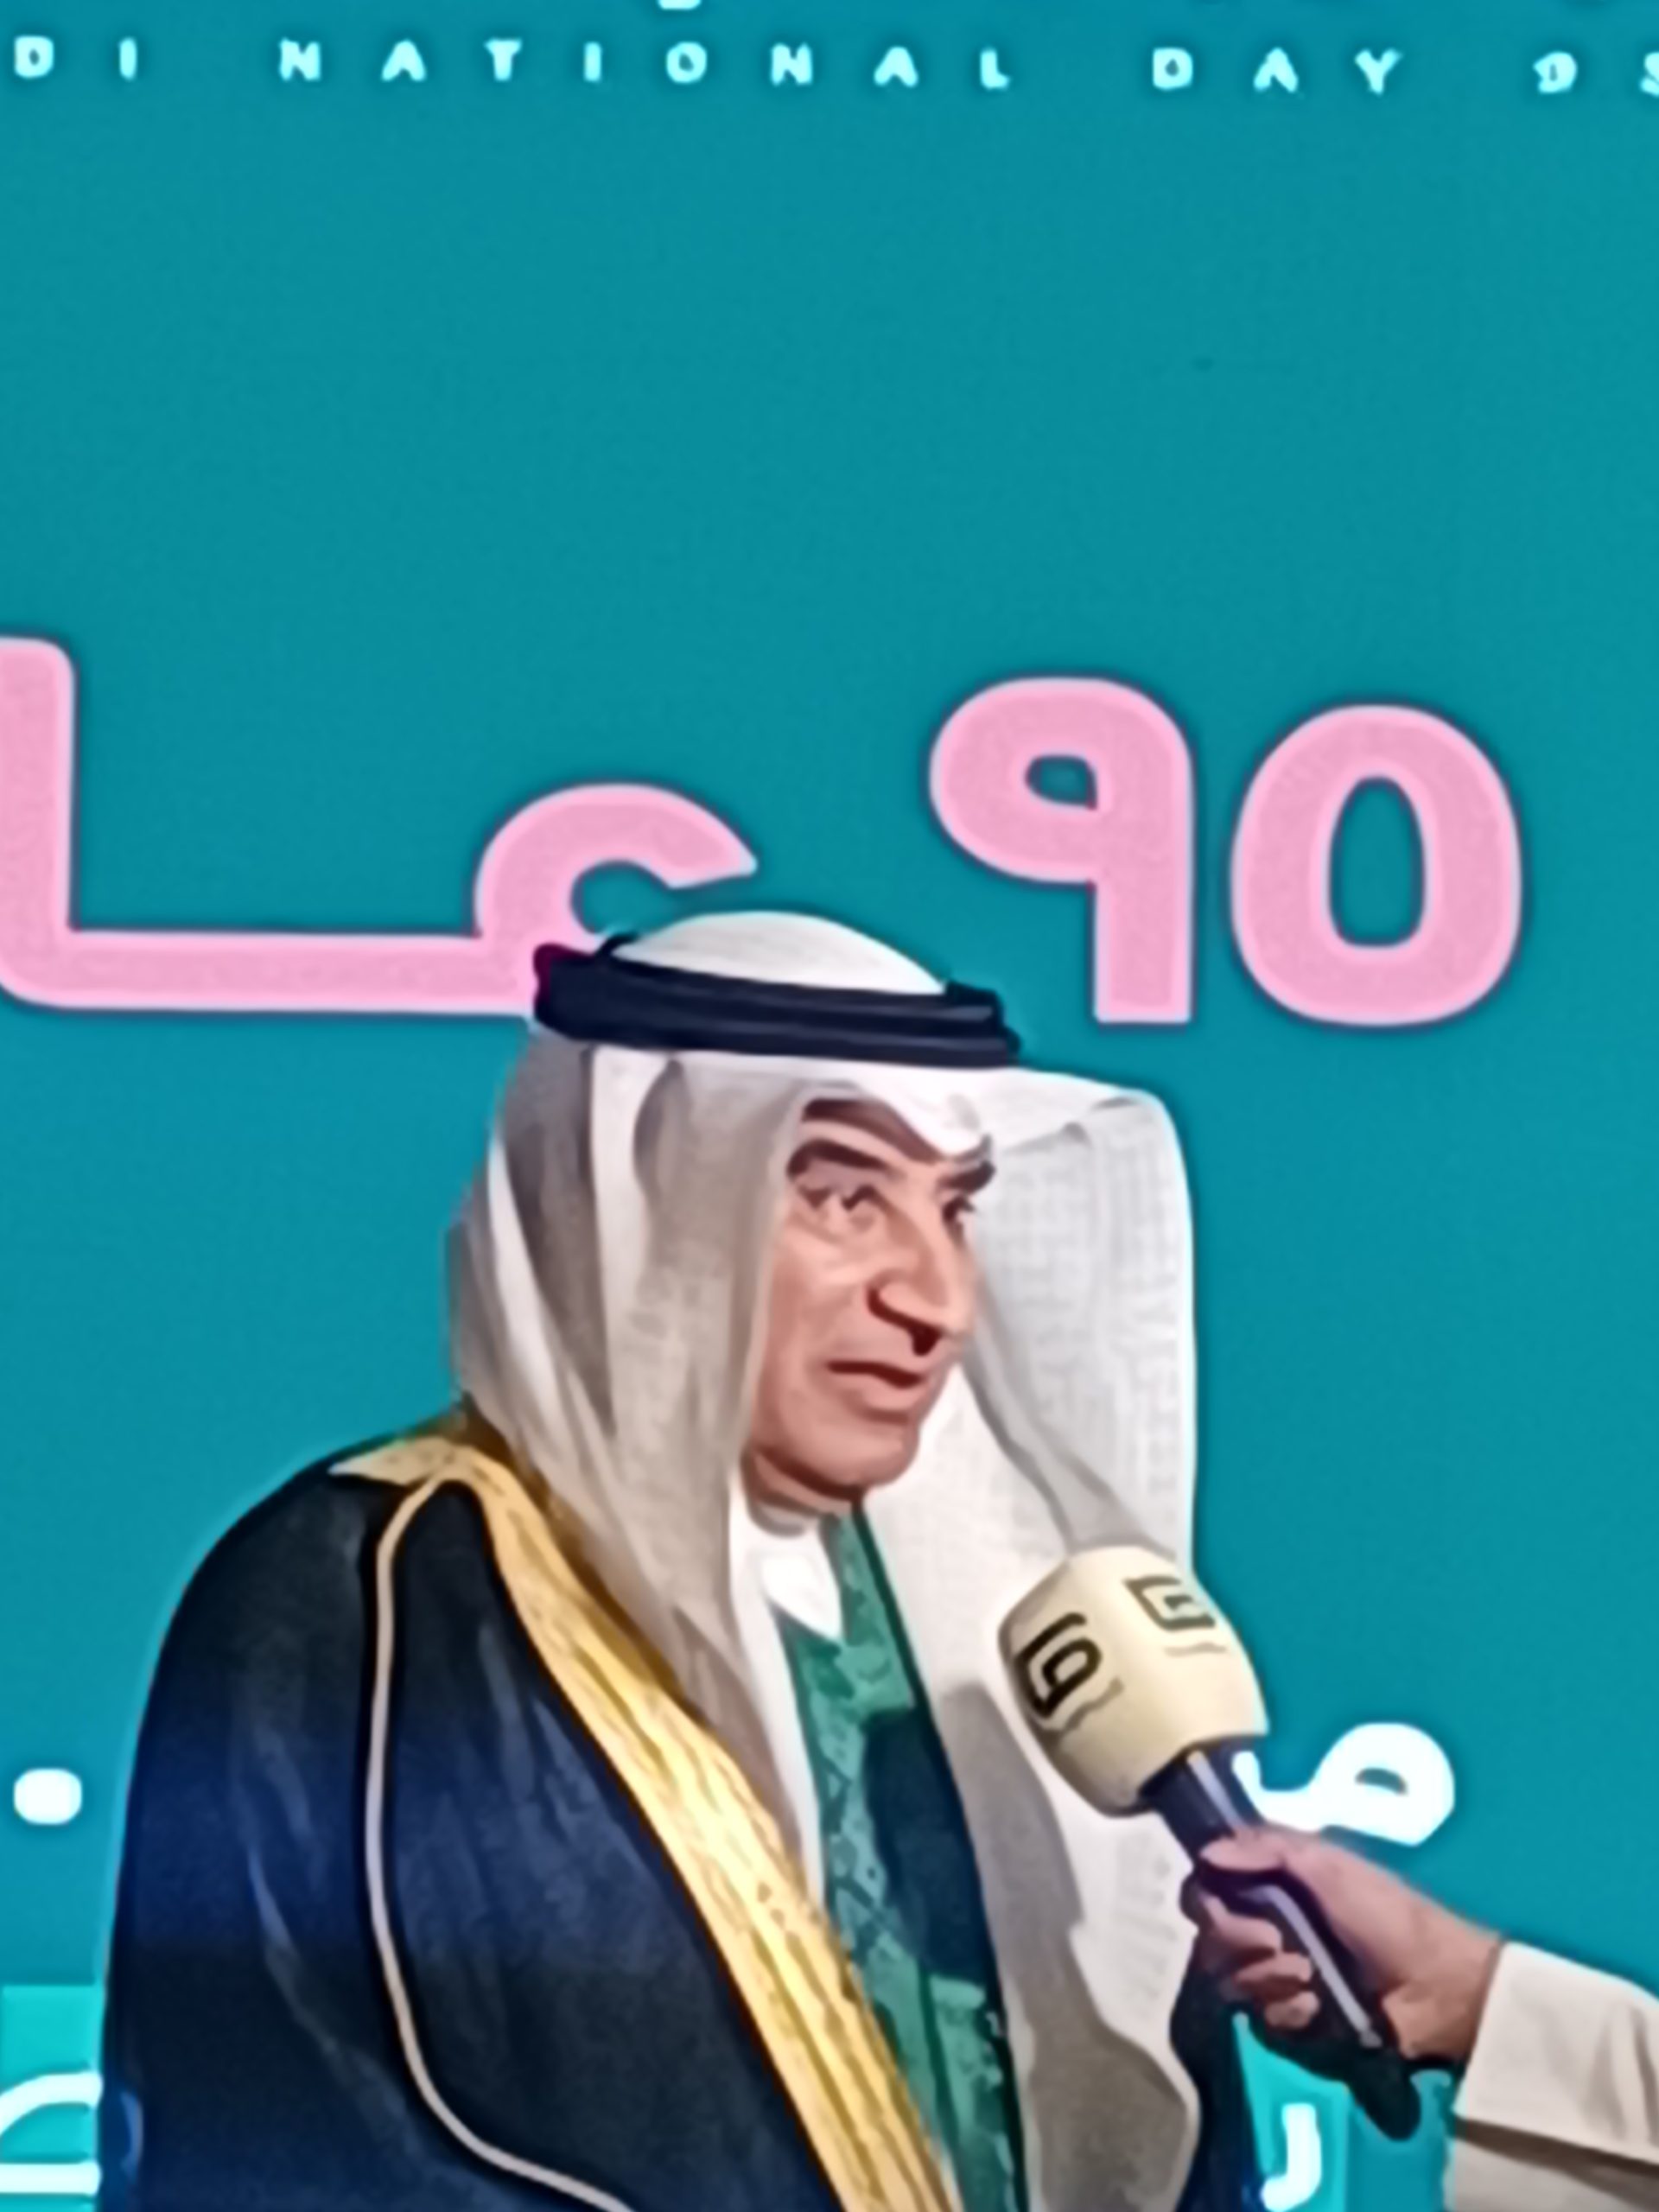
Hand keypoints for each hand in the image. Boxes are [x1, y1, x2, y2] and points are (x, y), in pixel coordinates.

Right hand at [1182, 1828, 1502, 2066]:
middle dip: (1239, 1938)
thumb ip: (1267, 1849)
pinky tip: (1321, 2006)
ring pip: (1234, 1982)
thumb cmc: (1384, 1913)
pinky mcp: (1295, 2024)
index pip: (1205, 1891)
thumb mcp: (1331, 1866)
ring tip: (1312, 1975)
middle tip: (1277, 1940)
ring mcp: (1279, 1980)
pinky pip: (1265, 2020)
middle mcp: (1265, 1931)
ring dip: (1271, 1977)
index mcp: (1271, 1888)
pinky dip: (1292, 2011)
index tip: (1220, 1900)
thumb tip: (1206, 1852)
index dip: (1204, 1898)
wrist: (1434, 1985)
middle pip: (1209, 1939)